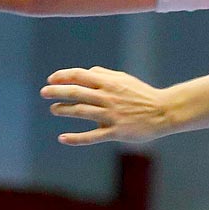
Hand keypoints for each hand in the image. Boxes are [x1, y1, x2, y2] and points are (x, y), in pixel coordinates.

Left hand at [43, 67, 173, 145]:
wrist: (163, 112)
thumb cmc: (142, 94)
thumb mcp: (125, 79)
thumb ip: (105, 74)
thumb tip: (87, 71)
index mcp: (109, 83)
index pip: (80, 75)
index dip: (63, 76)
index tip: (51, 79)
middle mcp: (108, 97)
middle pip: (76, 92)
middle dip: (57, 91)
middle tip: (44, 93)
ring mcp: (111, 115)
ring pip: (81, 111)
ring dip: (64, 110)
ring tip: (54, 110)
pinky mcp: (116, 131)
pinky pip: (92, 136)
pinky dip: (76, 138)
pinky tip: (63, 138)